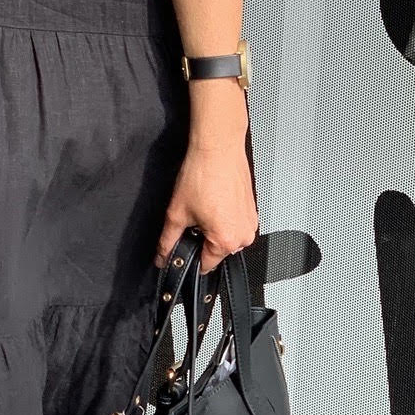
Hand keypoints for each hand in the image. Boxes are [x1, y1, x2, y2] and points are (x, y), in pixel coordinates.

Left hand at [153, 111, 258, 272]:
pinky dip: (222, 218)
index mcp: (227, 241)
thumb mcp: (176, 213)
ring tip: (203, 206)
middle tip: (191, 218)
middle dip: (201, 240)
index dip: (188, 258)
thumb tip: (162, 257)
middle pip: (216, 251)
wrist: (218, 148)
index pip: (205, 265)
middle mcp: (244, 235)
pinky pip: (234, 224)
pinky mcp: (252, 211)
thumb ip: (168, 241)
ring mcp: (250, 222)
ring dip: (212, 229)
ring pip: (226, 237)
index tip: (180, 249)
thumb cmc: (201, 175)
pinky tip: (213, 201)